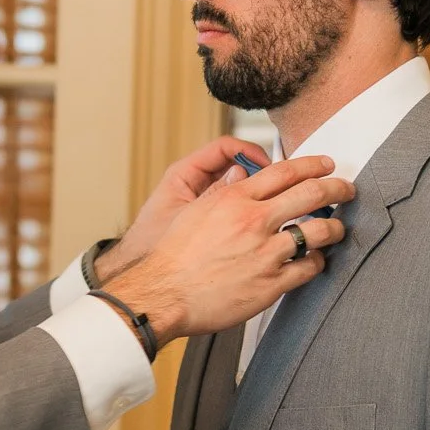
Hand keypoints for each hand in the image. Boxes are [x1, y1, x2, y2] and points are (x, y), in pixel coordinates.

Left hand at [95, 136, 269, 285]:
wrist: (149, 281)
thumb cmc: (150, 247)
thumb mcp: (185, 216)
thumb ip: (213, 195)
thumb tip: (240, 175)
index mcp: (183, 175)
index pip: (223, 149)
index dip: (248, 152)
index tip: (267, 164)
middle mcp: (195, 184)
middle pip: (236, 165)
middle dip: (260, 172)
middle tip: (280, 183)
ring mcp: (205, 203)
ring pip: (240, 188)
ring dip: (260, 194)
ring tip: (277, 204)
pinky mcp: (212, 221)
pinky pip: (238, 209)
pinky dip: (253, 213)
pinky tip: (266, 224)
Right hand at [105, 156, 351, 344]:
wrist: (164, 293)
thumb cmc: (174, 256)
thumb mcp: (195, 210)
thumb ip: (223, 191)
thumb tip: (243, 175)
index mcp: (235, 199)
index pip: (286, 171)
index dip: (314, 164)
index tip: (327, 165)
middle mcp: (253, 221)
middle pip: (312, 193)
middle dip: (338, 188)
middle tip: (347, 189)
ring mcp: (265, 253)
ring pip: (319, 231)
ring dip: (334, 227)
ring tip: (336, 228)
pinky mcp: (271, 283)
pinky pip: (308, 267)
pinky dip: (317, 261)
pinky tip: (315, 260)